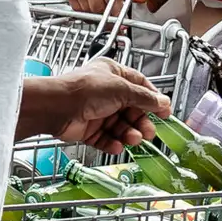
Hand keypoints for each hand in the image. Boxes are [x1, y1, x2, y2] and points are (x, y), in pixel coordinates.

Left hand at [38, 61, 166, 154]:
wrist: (56, 108)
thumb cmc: (84, 90)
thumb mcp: (121, 89)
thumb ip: (144, 98)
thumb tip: (163, 102)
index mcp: (112, 75)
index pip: (140, 86)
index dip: (153, 100)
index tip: (165, 112)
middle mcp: (105, 92)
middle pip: (132, 110)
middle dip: (141, 122)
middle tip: (148, 132)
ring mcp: (97, 112)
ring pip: (120, 127)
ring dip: (128, 134)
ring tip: (132, 138)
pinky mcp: (88, 130)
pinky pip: (106, 139)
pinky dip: (112, 143)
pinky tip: (116, 145)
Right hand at [53, 0, 131, 15]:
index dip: (117, 11)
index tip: (123, 20)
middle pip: (98, 6)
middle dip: (108, 17)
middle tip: (115, 22)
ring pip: (87, 10)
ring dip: (98, 16)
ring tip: (106, 16)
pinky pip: (77, 8)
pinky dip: (86, 13)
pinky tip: (94, 11)